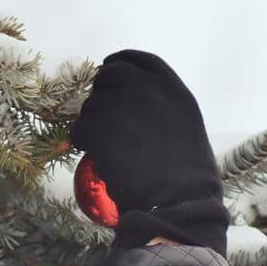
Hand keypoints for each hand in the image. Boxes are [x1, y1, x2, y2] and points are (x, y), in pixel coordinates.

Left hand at [71, 50, 229, 253]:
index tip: (108, 70)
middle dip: (101, 94)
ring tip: (109, 150)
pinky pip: (79, 128)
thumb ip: (163, 109)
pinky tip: (98, 158)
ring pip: (91, 105)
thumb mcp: (186, 131)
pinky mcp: (101, 128)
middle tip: (103, 120)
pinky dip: (83, 142)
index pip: (139, 60)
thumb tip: (132, 102)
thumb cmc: (187, 181)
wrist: (178, 204)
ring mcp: (124, 107)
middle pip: (110, 75)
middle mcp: (149, 90)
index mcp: (174, 90)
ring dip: (93, 124)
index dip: (119, 63)